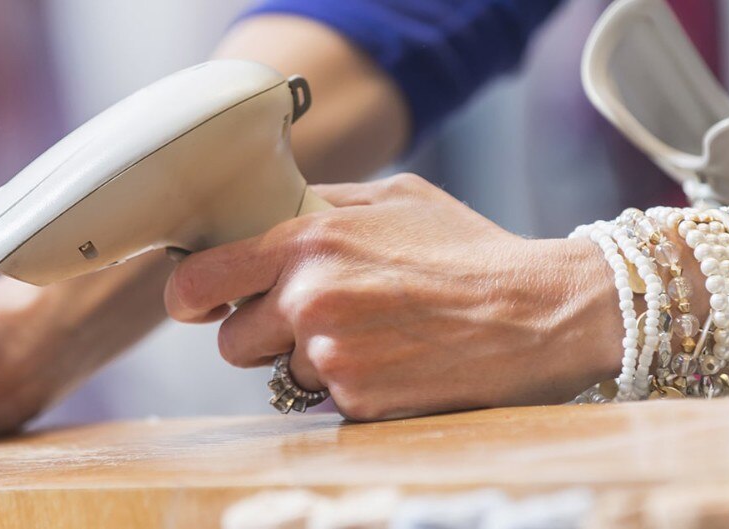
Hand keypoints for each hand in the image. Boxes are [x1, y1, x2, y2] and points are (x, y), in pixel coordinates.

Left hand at [165, 174, 621, 420]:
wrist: (538, 312)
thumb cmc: (469, 249)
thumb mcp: (394, 198)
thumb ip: (321, 204)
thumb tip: (266, 210)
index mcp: (308, 242)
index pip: (200, 280)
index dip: (191, 297)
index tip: (198, 304)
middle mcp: (309, 299)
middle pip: (230, 340)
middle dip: (262, 334)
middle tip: (313, 320)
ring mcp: (332, 355)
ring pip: (280, 374)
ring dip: (311, 361)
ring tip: (375, 335)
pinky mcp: (358, 401)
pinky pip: (324, 399)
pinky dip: (350, 387)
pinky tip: (395, 361)